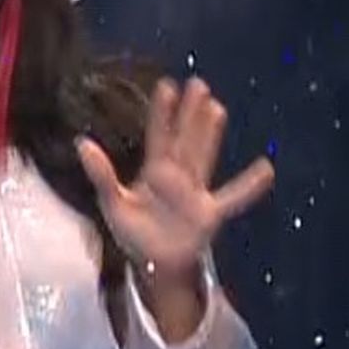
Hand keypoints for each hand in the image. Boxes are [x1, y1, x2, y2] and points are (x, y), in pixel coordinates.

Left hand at [76, 78, 274, 279]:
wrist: (154, 264)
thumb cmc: (134, 232)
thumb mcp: (112, 203)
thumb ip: (101, 174)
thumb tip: (82, 143)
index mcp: (154, 171)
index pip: (158, 136)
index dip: (162, 113)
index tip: (167, 85)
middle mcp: (177, 176)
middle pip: (185, 139)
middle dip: (190, 113)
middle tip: (198, 84)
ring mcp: (195, 192)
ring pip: (203, 158)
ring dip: (209, 135)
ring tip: (217, 108)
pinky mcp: (209, 213)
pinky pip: (233, 197)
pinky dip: (250, 185)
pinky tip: (266, 168)